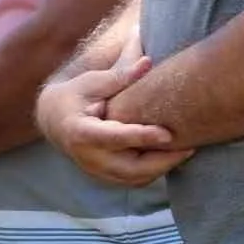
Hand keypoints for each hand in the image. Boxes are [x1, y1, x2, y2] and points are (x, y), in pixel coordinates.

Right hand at [37, 58, 192, 187]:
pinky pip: (133, 180)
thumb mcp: (92, 82)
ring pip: (135, 178)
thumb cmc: (75, 95)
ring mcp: (96, 171)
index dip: (141, 137)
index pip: (115, 138)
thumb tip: (147, 62)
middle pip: (130, 169)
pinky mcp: (104, 177)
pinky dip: (154, 171)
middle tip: (190, 147)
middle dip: (162, 161)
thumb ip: (119, 76)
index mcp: (80, 132)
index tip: (167, 134)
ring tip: (187, 150)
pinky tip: (171, 156)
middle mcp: (88, 157)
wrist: (53, 119)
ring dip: (162, 168)